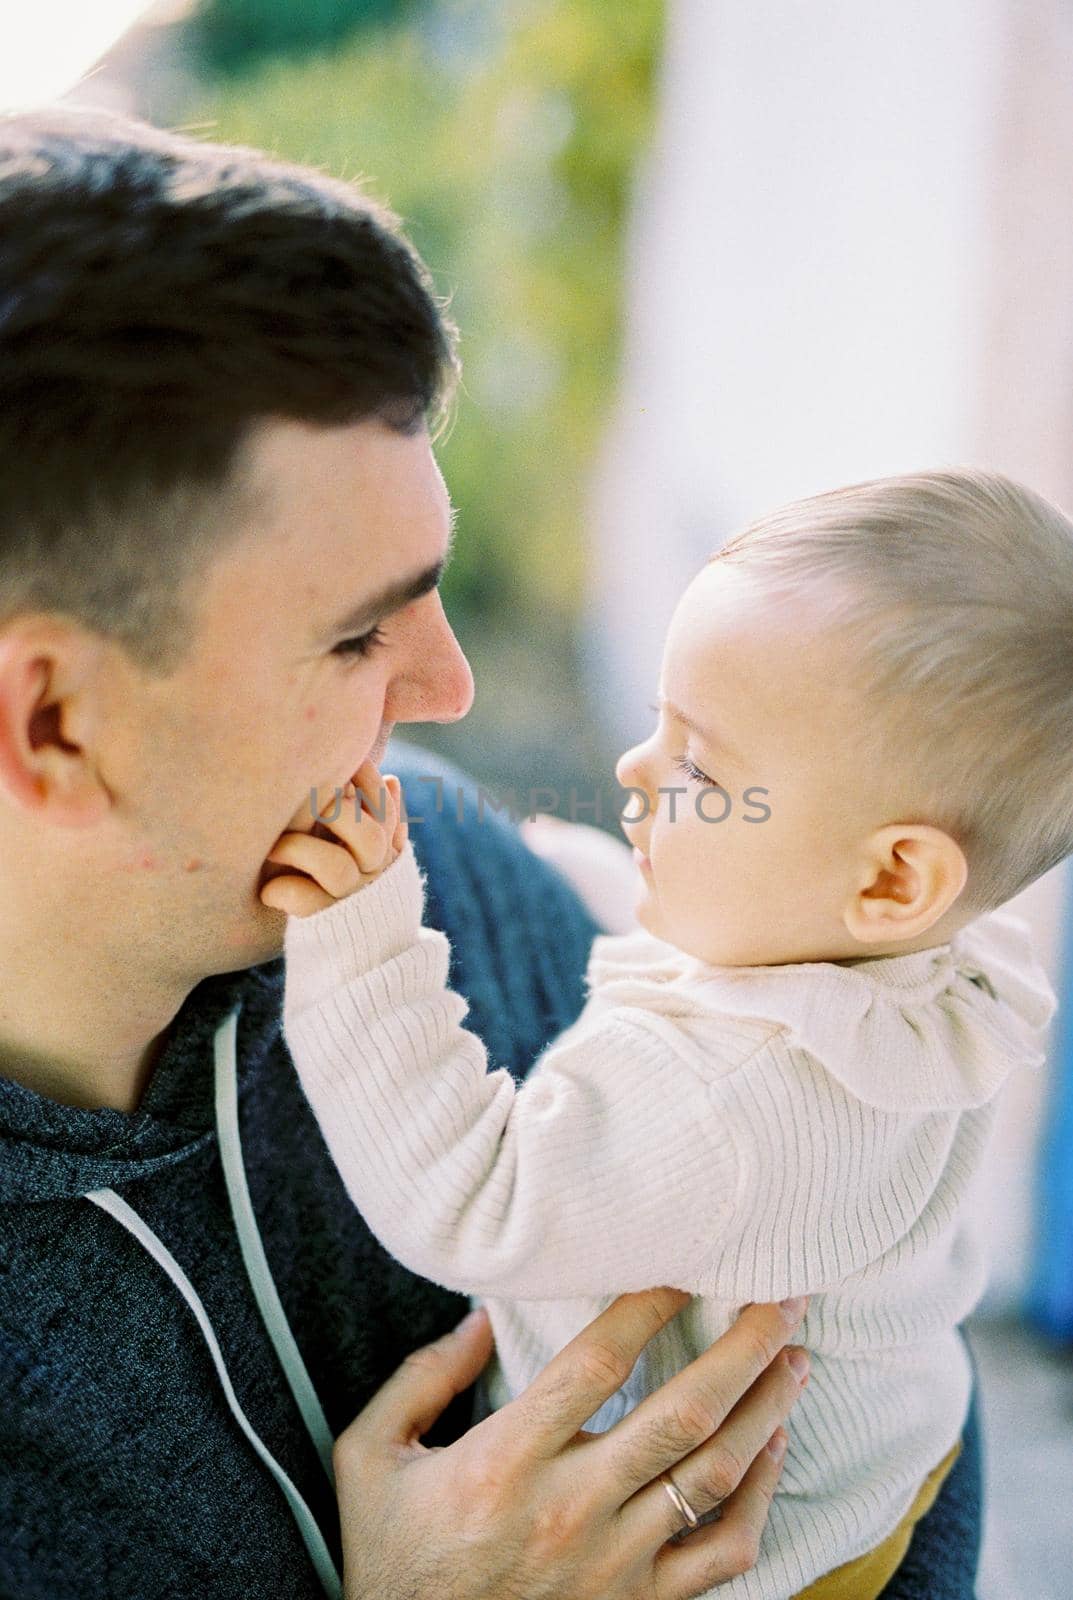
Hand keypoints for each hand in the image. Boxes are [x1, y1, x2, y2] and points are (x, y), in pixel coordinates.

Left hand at [259, 760, 407, 915]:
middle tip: (301, 801)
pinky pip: (305, 903)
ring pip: (336, 868)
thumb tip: (390, 779)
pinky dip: (284, 892)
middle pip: (370, 839)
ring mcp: (347, 900)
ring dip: (298, 849)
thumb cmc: (328, 881)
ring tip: (272, 846)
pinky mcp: (320, 924)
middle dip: (335, 814)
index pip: (386, 813)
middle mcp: (371, 876)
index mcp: (382, 851)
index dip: (366, 786)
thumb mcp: (351, 844)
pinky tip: (268, 890)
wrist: (327, 950)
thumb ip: (369, 815)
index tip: (340, 768)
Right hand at [334, 1288, 808, 1599]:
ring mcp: (615, 1565)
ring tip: (794, 1354)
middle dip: (743, 1347)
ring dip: (765, 1408)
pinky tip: (775, 1446)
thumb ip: (422, 1378)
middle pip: (681, 1414)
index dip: (650, 1303)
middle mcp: (571, 1509)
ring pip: (714, 1475)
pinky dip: (762, 1496)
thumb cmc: (392, 1559)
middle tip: (782, 1294)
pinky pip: (723, 1551)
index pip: (598, 1363)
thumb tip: (482, 1317)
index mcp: (506, 1461)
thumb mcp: (372, 1457)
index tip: (686, 1260)